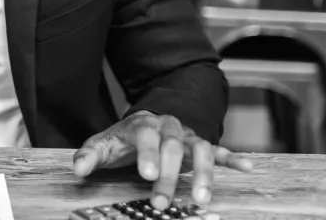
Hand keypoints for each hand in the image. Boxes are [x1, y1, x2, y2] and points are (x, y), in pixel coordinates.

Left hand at [72, 111, 252, 209]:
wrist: (145, 122)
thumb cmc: (123, 139)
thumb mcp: (102, 144)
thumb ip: (89, 156)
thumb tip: (78, 169)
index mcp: (142, 125)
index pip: (146, 136)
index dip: (147, 154)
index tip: (146, 175)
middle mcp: (168, 127)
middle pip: (172, 147)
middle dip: (168, 175)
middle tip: (161, 201)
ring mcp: (186, 137)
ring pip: (200, 150)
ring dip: (202, 174)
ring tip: (201, 199)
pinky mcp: (200, 146)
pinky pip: (219, 151)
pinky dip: (232, 159)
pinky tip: (247, 168)